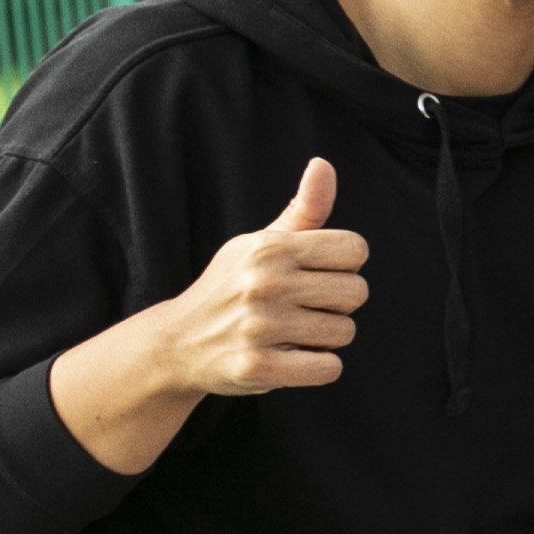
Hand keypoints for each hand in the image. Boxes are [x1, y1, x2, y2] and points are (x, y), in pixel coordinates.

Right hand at [160, 157, 371, 399]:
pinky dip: (316, 367)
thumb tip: (323, 164)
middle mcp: (264, 283)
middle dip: (337, 304)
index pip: (355, 250)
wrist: (176, 342)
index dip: (343, 266)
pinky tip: (288, 357)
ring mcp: (259, 327)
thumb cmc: (231, 287)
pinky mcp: (257, 367)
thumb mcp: (260, 243)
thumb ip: (303, 209)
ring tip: (289, 333)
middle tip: (301, 309)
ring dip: (325, 338)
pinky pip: (329, 369)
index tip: (315, 275)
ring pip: (345, 332)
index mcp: (270, 249)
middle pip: (357, 292)